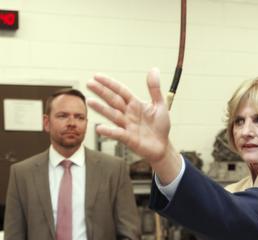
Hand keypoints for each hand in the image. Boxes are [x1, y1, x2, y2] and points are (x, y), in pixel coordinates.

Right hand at [86, 68, 182, 183]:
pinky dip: (109, 131)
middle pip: (113, 101)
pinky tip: (100, 128)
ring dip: (101, 109)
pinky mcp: (129, 139)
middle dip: (102, 92)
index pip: (120, 91)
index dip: (110, 84)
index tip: (96, 76)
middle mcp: (128, 114)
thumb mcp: (159, 105)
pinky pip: (118, 134)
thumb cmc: (160, 126)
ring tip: (89, 101)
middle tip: (89, 83)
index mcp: (135, 104)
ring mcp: (127, 126)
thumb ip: (154, 89)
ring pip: (113, 115)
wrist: (163, 146)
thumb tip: (154, 69)